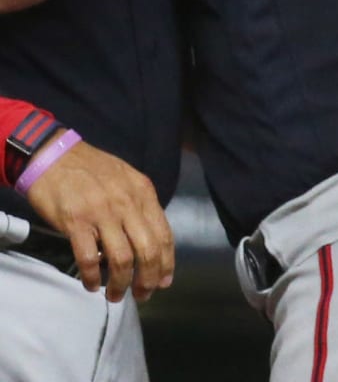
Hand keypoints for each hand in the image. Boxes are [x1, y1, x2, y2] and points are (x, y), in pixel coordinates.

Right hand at [22, 139, 174, 302]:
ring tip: (115, 295)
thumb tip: (149, 239)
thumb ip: (140, 205)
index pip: (164, 234)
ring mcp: (102, 213)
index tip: (164, 281)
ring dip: (121, 284)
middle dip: (148, 279)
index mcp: (144, 193)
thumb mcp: (127, 180)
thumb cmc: (93, 170)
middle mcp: (128, 203)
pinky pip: (89, 258)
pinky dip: (92, 277)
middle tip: (142, 295)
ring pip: (122, 259)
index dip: (166, 262)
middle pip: (147, 251)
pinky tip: (91, 285)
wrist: (56, 156)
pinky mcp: (76, 223)